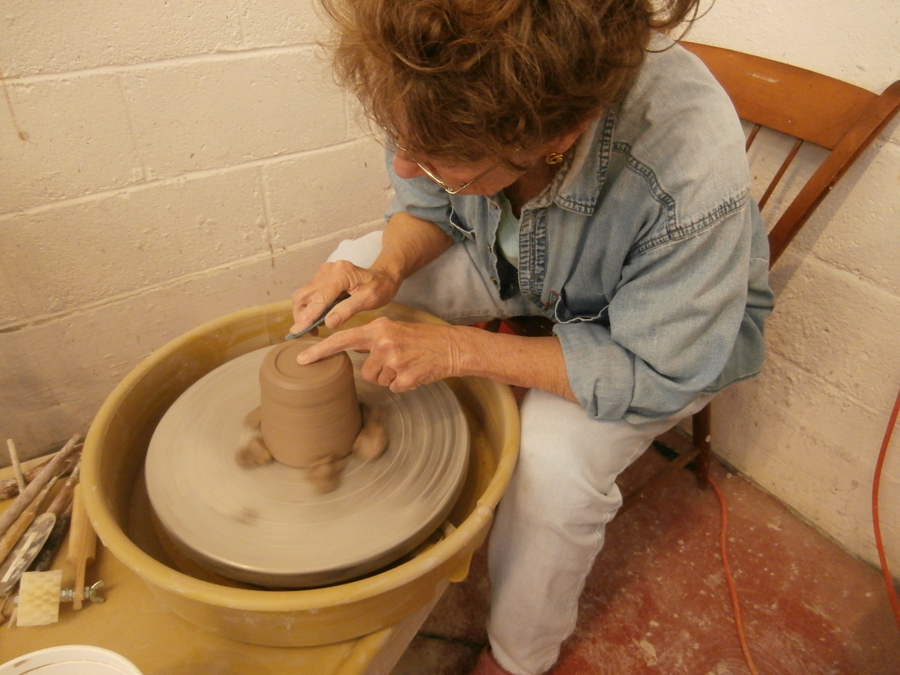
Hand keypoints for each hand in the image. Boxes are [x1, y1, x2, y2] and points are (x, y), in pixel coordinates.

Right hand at [289, 260, 401, 335]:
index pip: (319, 298)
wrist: (384, 275)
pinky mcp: (322, 277)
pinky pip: (309, 293)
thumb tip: (328, 323)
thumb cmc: (380, 287)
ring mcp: (324, 272)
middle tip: (308, 333)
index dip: (308, 316)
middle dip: (301, 315)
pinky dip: (309, 307)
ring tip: (313, 328)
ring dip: (304, 312)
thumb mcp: (369, 300)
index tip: (298, 331)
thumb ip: (347, 310)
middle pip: (304, 295)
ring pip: (303, 294)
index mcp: (341, 274)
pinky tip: (318, 318)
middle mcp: (328, 270)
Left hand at [296, 318, 462, 392]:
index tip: (301, 360)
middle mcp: (383, 343)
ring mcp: (394, 361)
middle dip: (379, 371)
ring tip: (408, 365)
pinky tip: (416, 372)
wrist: (452, 347)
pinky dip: (404, 384)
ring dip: (392, 378)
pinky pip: (394, 388)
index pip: (342, 340)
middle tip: (398, 361)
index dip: (320, 351)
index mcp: (378, 329)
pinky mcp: (405, 378)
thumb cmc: (423, 339)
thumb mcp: (394, 330)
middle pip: (365, 371)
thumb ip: (372, 339)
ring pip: (379, 381)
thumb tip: (350, 348)